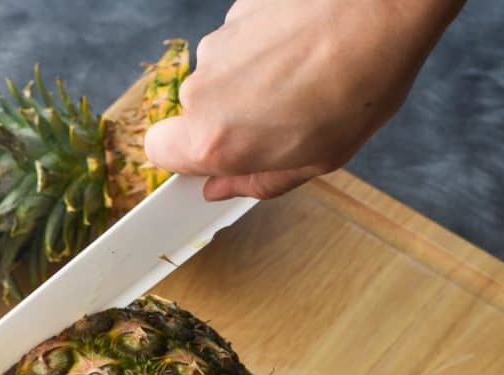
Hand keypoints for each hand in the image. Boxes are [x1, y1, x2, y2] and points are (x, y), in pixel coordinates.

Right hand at [145, 0, 463, 199]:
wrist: (382, 8)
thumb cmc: (358, 88)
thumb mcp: (313, 162)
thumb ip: (256, 181)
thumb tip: (221, 188)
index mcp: (214, 138)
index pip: (159, 152)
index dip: (185, 158)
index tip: (216, 161)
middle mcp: (203, 88)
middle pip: (193, 113)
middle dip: (228, 121)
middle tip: (281, 124)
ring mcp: (219, 43)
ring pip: (219, 76)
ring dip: (250, 85)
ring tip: (303, 83)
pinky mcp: (238, 10)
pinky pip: (240, 43)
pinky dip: (264, 51)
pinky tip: (305, 52)